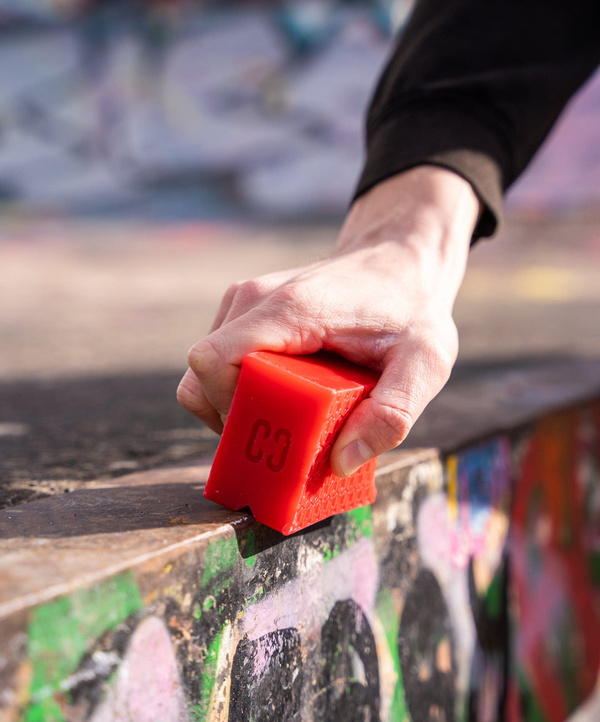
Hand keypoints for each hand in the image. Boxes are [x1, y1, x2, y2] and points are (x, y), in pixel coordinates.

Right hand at [178, 166, 479, 475]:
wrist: (398, 259)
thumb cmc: (411, 308)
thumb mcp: (426, 362)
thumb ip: (393, 413)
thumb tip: (341, 463)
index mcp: (291, 309)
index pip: (213, 361)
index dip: (230, 409)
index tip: (273, 430)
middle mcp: (255, 300)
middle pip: (204, 375)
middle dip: (237, 418)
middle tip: (287, 435)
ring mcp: (245, 303)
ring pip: (206, 373)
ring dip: (238, 407)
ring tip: (290, 417)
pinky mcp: (246, 313)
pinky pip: (221, 363)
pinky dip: (242, 391)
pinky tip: (286, 396)